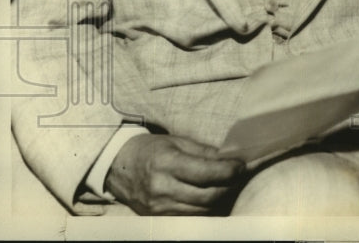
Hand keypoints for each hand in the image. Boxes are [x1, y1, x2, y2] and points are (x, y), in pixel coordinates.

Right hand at [104, 133, 244, 214]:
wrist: (117, 167)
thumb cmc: (150, 149)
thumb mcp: (176, 141)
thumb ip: (204, 151)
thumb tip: (230, 158)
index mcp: (167, 163)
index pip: (206, 173)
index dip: (229, 171)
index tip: (241, 165)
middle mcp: (162, 188)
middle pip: (208, 196)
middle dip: (230, 186)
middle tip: (239, 175)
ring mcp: (159, 207)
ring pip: (202, 210)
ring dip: (221, 199)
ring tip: (228, 185)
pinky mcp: (158, 217)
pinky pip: (191, 216)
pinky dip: (206, 208)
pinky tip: (212, 196)